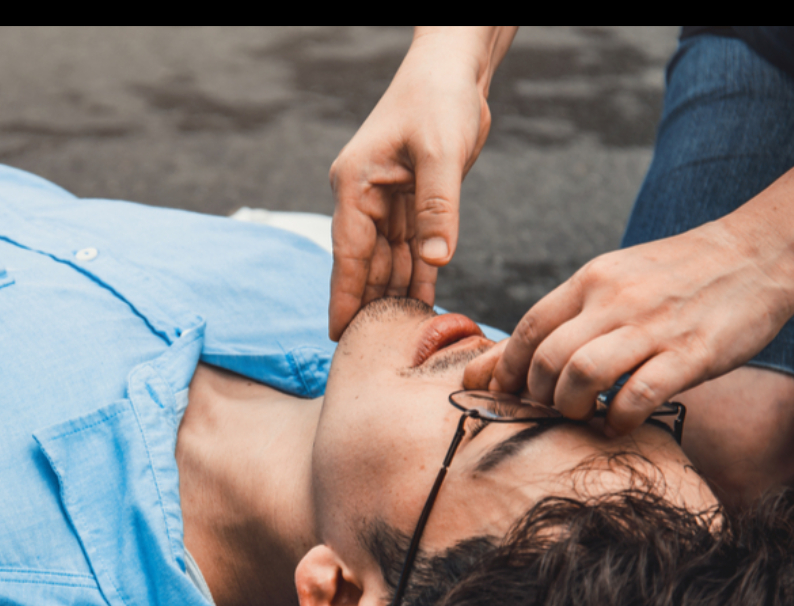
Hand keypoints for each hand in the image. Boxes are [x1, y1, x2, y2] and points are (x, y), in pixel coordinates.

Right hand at [328, 29, 512, 339]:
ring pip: (389, 258)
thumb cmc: (440, 98)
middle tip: (371, 350)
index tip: (338, 334)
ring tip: (400, 334)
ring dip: (397, 292)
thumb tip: (436, 261)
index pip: (348, 252)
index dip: (345, 296)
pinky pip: (412, 245)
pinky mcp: (412, 199)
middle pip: (365, 262)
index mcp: (356, 183)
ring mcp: (388, 198)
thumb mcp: (441, 153)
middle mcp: (365, 195)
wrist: (455, 68)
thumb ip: (437, 209)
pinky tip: (423, 301)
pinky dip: (420, 272)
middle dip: (369, 303)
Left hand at [468, 218, 793, 435]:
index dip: (505, 368)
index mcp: (592, 280)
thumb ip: (574, 312)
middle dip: (536, 395)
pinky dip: (620, 420)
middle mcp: (615, 300)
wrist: (760, 252)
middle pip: (546, 358)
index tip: (499, 394)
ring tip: (583, 415)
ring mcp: (652, 327)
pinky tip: (622, 423)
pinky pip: (637, 396)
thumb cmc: (682, 274)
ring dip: (572, 408)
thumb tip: (522, 351)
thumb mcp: (619, 277)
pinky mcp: (690, 354)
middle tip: (546, 410)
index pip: (528, 328)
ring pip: (581, 375)